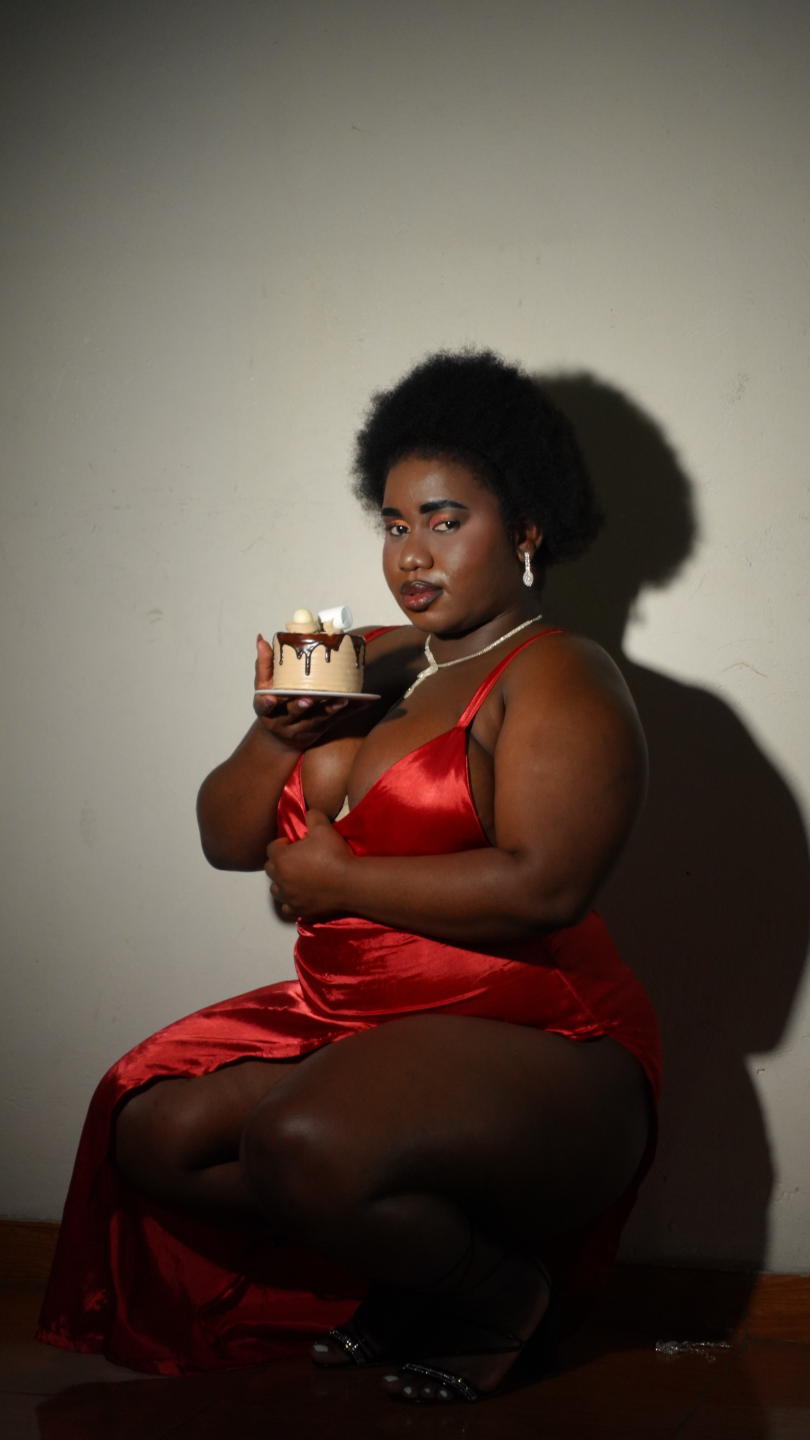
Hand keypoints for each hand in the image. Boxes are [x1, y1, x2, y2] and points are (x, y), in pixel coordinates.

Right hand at [253, 634, 353, 750]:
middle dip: (301, 706)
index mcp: (267, 709)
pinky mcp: (321, 729)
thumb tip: (262, 639)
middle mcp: (283, 722)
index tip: (271, 698)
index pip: (264, 706)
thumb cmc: (274, 705)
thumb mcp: (264, 687)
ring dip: (330, 709)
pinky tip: (364, 703)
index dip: (267, 703)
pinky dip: (350, 711)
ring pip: (317, 719)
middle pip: (293, 714)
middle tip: (309, 698)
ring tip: (341, 699)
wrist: (282, 737)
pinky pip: (337, 720)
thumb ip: (264, 664)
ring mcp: (303, 728)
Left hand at [265, 809, 353, 919]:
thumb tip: (308, 813)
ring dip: (281, 882)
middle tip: (294, 858)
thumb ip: (312, 816)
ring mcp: (289, 897)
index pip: (271, 848)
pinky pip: (286, 908)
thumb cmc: (334, 855)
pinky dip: (289, 901)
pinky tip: (299, 895)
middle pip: (270, 869)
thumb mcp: (323, 828)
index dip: (281, 843)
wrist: (349, 882)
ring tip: (295, 877)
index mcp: (282, 859)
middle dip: (279, 862)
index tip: (292, 842)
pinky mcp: (299, 910)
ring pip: (275, 889)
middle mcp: (281, 879)